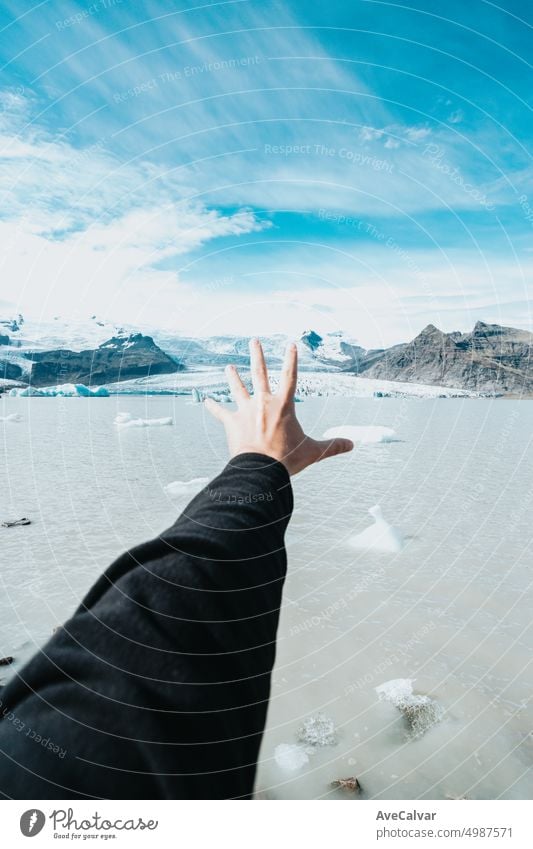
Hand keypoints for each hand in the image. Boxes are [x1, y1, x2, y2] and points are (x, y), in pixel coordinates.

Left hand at [204, 338, 352, 474]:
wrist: (259, 470)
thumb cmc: (287, 460)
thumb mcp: (313, 452)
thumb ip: (333, 446)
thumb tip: (352, 445)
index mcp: (283, 405)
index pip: (290, 376)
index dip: (291, 359)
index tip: (291, 344)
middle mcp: (263, 403)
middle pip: (259, 373)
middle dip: (256, 355)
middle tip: (253, 340)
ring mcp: (245, 411)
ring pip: (238, 388)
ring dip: (233, 377)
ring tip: (228, 367)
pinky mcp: (232, 423)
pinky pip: (221, 412)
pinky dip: (213, 407)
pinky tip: (205, 400)